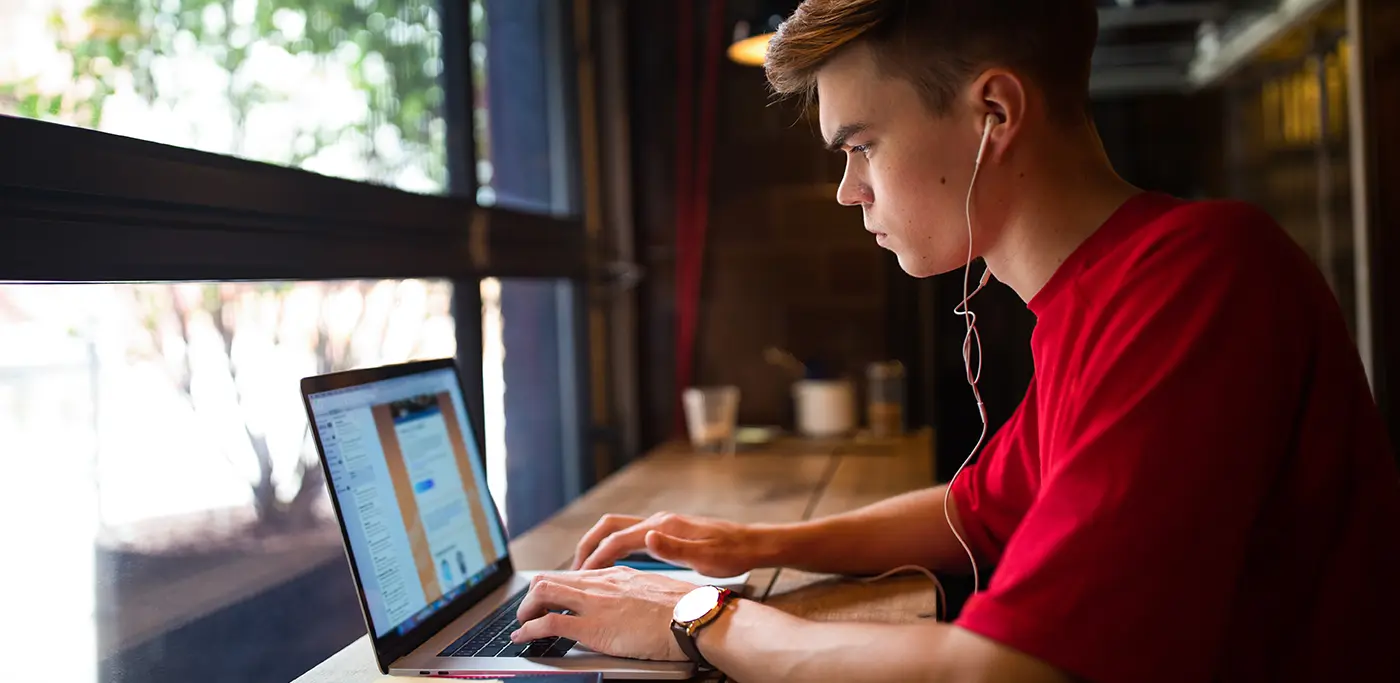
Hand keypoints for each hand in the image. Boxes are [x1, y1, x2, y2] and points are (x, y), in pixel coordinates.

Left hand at [511, 567, 696, 660]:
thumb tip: (629, 605)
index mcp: (616, 574)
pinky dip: (529, 629)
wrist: (693, 616)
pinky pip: (549, 623)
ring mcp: (594, 603)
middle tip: (528, 612)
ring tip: (521, 623)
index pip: (573, 574)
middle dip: (533, 596)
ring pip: (542, 593)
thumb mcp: (653, 592)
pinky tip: (522, 637)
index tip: (548, 599)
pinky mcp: (593, 626)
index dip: (554, 587)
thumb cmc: (684, 609)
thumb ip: (635, 593)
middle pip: (551, 579)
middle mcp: (600, 583)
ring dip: (525, 610)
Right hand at [571, 512, 772, 576]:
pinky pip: (630, 536)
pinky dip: (614, 547)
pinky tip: (614, 564)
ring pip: (618, 529)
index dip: (596, 556)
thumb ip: (674, 548)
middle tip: (574, 568)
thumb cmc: (732, 553)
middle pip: (610, 526)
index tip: (581, 573)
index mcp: (663, 526)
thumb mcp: (705, 556)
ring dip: (599, 545)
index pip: (618, 539)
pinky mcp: (667, 532)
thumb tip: (646, 539)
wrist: (752, 544)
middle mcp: (658, 522)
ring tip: (587, 567)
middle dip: (588, 544)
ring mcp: (662, 525)